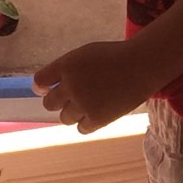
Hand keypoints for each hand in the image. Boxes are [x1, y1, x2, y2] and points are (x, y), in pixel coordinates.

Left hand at [34, 39, 150, 132]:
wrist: (142, 65)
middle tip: (71, 99)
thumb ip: (66, 70)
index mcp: (67, 66)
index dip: (42, 88)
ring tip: (88, 105)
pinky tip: (95, 114)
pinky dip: (86, 122)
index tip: (46, 90)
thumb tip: (47, 88)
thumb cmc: (115, 57)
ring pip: (64, 118)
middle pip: (49, 103)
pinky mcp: (97, 119)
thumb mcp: (85, 55)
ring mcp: (83, 103)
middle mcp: (71, 85)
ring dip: (72, 113)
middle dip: (57, 101)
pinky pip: (81, 128)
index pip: (40, 82)